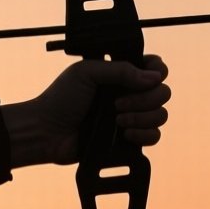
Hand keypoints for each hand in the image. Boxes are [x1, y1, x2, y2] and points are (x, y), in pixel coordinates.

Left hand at [5, 55, 170, 166]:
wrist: (46, 131)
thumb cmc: (61, 98)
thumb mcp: (87, 72)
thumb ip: (121, 70)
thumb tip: (155, 77)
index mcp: (120, 75)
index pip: (155, 68)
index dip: (157, 72)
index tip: (147, 78)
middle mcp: (129, 94)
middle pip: (163, 92)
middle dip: (145, 99)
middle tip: (117, 104)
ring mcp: (130, 117)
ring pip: (161, 115)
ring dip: (142, 117)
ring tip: (116, 120)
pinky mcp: (128, 139)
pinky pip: (154, 136)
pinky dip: (144, 134)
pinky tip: (125, 133)